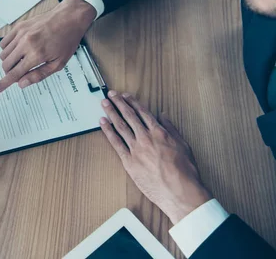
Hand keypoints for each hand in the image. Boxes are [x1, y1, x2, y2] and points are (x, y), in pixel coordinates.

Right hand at [0, 0, 96, 94]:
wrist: (69, 18)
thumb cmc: (67, 41)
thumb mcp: (58, 64)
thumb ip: (38, 75)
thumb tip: (21, 83)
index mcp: (36, 55)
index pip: (14, 74)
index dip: (2, 84)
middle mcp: (26, 43)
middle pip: (6, 65)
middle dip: (10, 72)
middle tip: (21, 71)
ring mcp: (21, 33)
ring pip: (3, 54)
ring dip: (10, 61)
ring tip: (23, 58)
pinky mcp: (19, 26)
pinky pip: (4, 42)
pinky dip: (8, 49)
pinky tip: (20, 49)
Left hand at [99, 91, 212, 223]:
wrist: (179, 191)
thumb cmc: (184, 171)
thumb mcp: (183, 145)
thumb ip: (171, 129)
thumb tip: (163, 116)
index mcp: (159, 132)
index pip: (143, 112)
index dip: (132, 102)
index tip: (125, 96)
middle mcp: (146, 137)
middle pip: (129, 116)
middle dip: (119, 103)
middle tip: (110, 95)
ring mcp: (136, 149)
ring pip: (120, 126)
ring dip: (111, 113)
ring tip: (104, 103)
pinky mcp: (129, 161)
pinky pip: (116, 143)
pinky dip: (108, 131)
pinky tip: (102, 123)